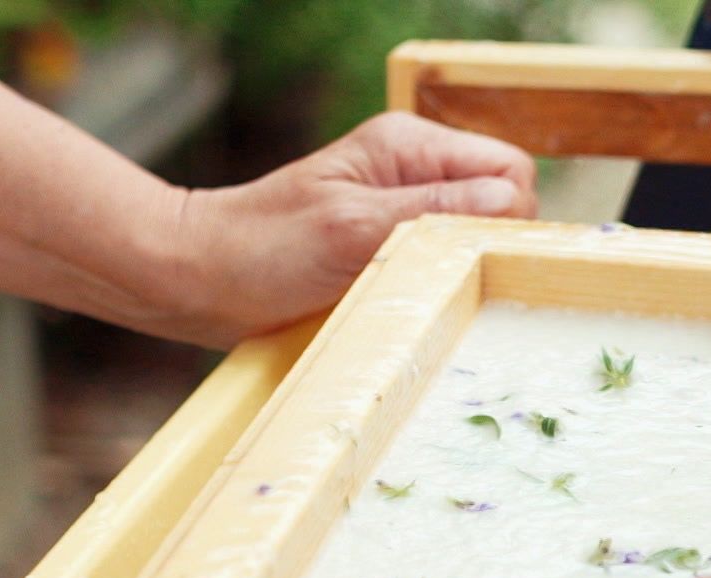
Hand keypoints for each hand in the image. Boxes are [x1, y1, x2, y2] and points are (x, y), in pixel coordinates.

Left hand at [151, 113, 537, 346]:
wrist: (200, 280)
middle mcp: (416, 171)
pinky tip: (408, 299)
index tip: (476, 256)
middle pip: (502, 203)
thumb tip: (510, 204)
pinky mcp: (393, 246)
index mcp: (410, 145)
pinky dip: (439, 283)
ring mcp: (406, 209)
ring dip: (462, 268)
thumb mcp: (352, 228)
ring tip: (416, 290)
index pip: (509, 168)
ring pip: (479, 237)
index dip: (510, 214)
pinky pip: (446, 261)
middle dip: (488, 243)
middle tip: (442, 279)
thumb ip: (434, 211)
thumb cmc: (263, 250)